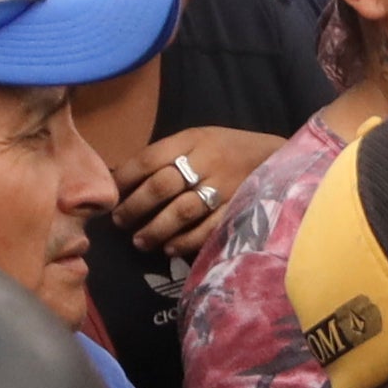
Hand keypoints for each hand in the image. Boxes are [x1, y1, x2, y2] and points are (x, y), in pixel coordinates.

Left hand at [110, 126, 282, 256]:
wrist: (276, 156)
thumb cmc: (227, 149)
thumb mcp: (198, 139)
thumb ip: (167, 155)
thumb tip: (121, 178)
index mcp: (193, 140)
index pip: (150, 158)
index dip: (126, 178)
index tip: (111, 194)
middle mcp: (207, 161)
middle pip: (162, 186)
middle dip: (135, 207)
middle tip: (120, 221)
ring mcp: (225, 186)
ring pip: (182, 210)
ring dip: (156, 228)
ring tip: (139, 240)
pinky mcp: (238, 208)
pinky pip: (208, 229)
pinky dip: (185, 241)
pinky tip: (169, 248)